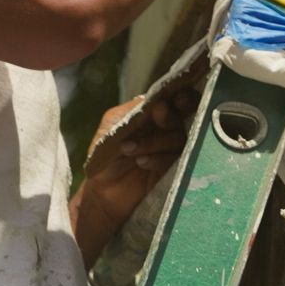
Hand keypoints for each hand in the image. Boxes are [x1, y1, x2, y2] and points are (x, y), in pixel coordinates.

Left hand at [73, 90, 197, 256]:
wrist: (101, 188)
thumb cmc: (105, 151)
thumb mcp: (113, 122)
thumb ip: (135, 108)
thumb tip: (158, 100)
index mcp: (155, 113)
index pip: (177, 99)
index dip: (182, 96)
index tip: (177, 98)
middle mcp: (167, 128)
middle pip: (183, 117)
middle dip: (170, 116)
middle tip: (159, 114)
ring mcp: (171, 149)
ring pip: (178, 138)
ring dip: (156, 140)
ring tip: (130, 148)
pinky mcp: (173, 170)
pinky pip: (174, 160)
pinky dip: (158, 158)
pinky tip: (141, 161)